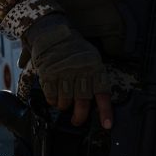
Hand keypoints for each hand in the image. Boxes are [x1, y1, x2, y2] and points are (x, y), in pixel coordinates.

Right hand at [25, 14, 112, 128]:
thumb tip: (97, 101)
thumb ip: (93, 76)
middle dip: (79, 116)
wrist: (51, 30)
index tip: (107, 125)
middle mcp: (80, 71)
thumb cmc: (72, 47)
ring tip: (63, 103)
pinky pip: (51, 96)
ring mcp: (64, 73)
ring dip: (63, 106)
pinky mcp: (48, 74)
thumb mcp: (89, 56)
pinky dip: (52, 100)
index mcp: (94, 67)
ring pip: (66, 102)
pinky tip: (53, 96)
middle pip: (82, 102)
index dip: (105, 111)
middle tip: (76, 121)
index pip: (102, 93)